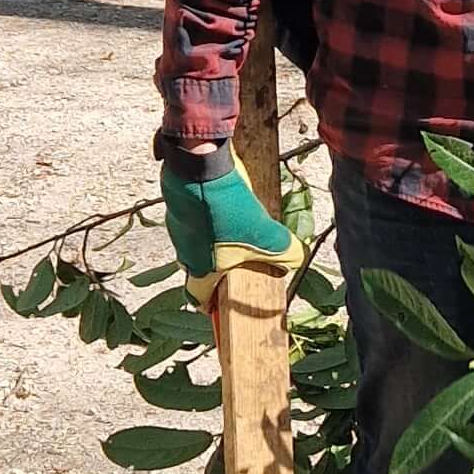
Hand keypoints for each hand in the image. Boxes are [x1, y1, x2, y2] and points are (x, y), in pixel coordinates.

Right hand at [159, 153, 297, 301]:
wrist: (200, 168)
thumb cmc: (228, 211)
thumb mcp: (266, 236)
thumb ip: (285, 252)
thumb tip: (297, 258)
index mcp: (200, 268)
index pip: (198, 297)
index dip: (210, 304)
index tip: (218, 305)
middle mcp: (183, 251)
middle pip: (198, 268)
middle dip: (217, 267)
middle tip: (238, 259)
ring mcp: (176, 226)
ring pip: (195, 241)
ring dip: (213, 238)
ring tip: (236, 227)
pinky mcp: (176, 204)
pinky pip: (193, 216)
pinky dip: (207, 215)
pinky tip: (225, 204)